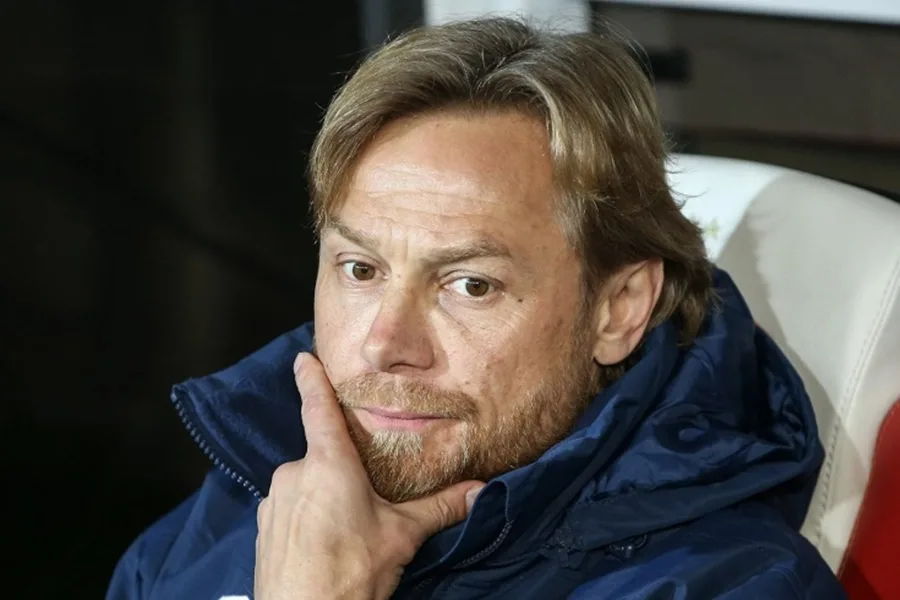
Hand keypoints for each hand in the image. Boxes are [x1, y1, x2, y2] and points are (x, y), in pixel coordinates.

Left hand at [254, 352, 484, 599]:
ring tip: (347, 533)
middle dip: (343, 472)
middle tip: (367, 501)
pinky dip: (305, 519)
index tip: (303, 358)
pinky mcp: (263, 530)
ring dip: (324, 498)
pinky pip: (288, 510)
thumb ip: (439, 507)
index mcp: (328, 463)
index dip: (311, 380)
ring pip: (305, 485)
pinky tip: (323, 546)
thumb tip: (481, 490)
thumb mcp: (403, 536)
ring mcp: (273, 503)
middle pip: (322, 457)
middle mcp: (294, 474)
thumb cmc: (352, 572)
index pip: (317, 407)